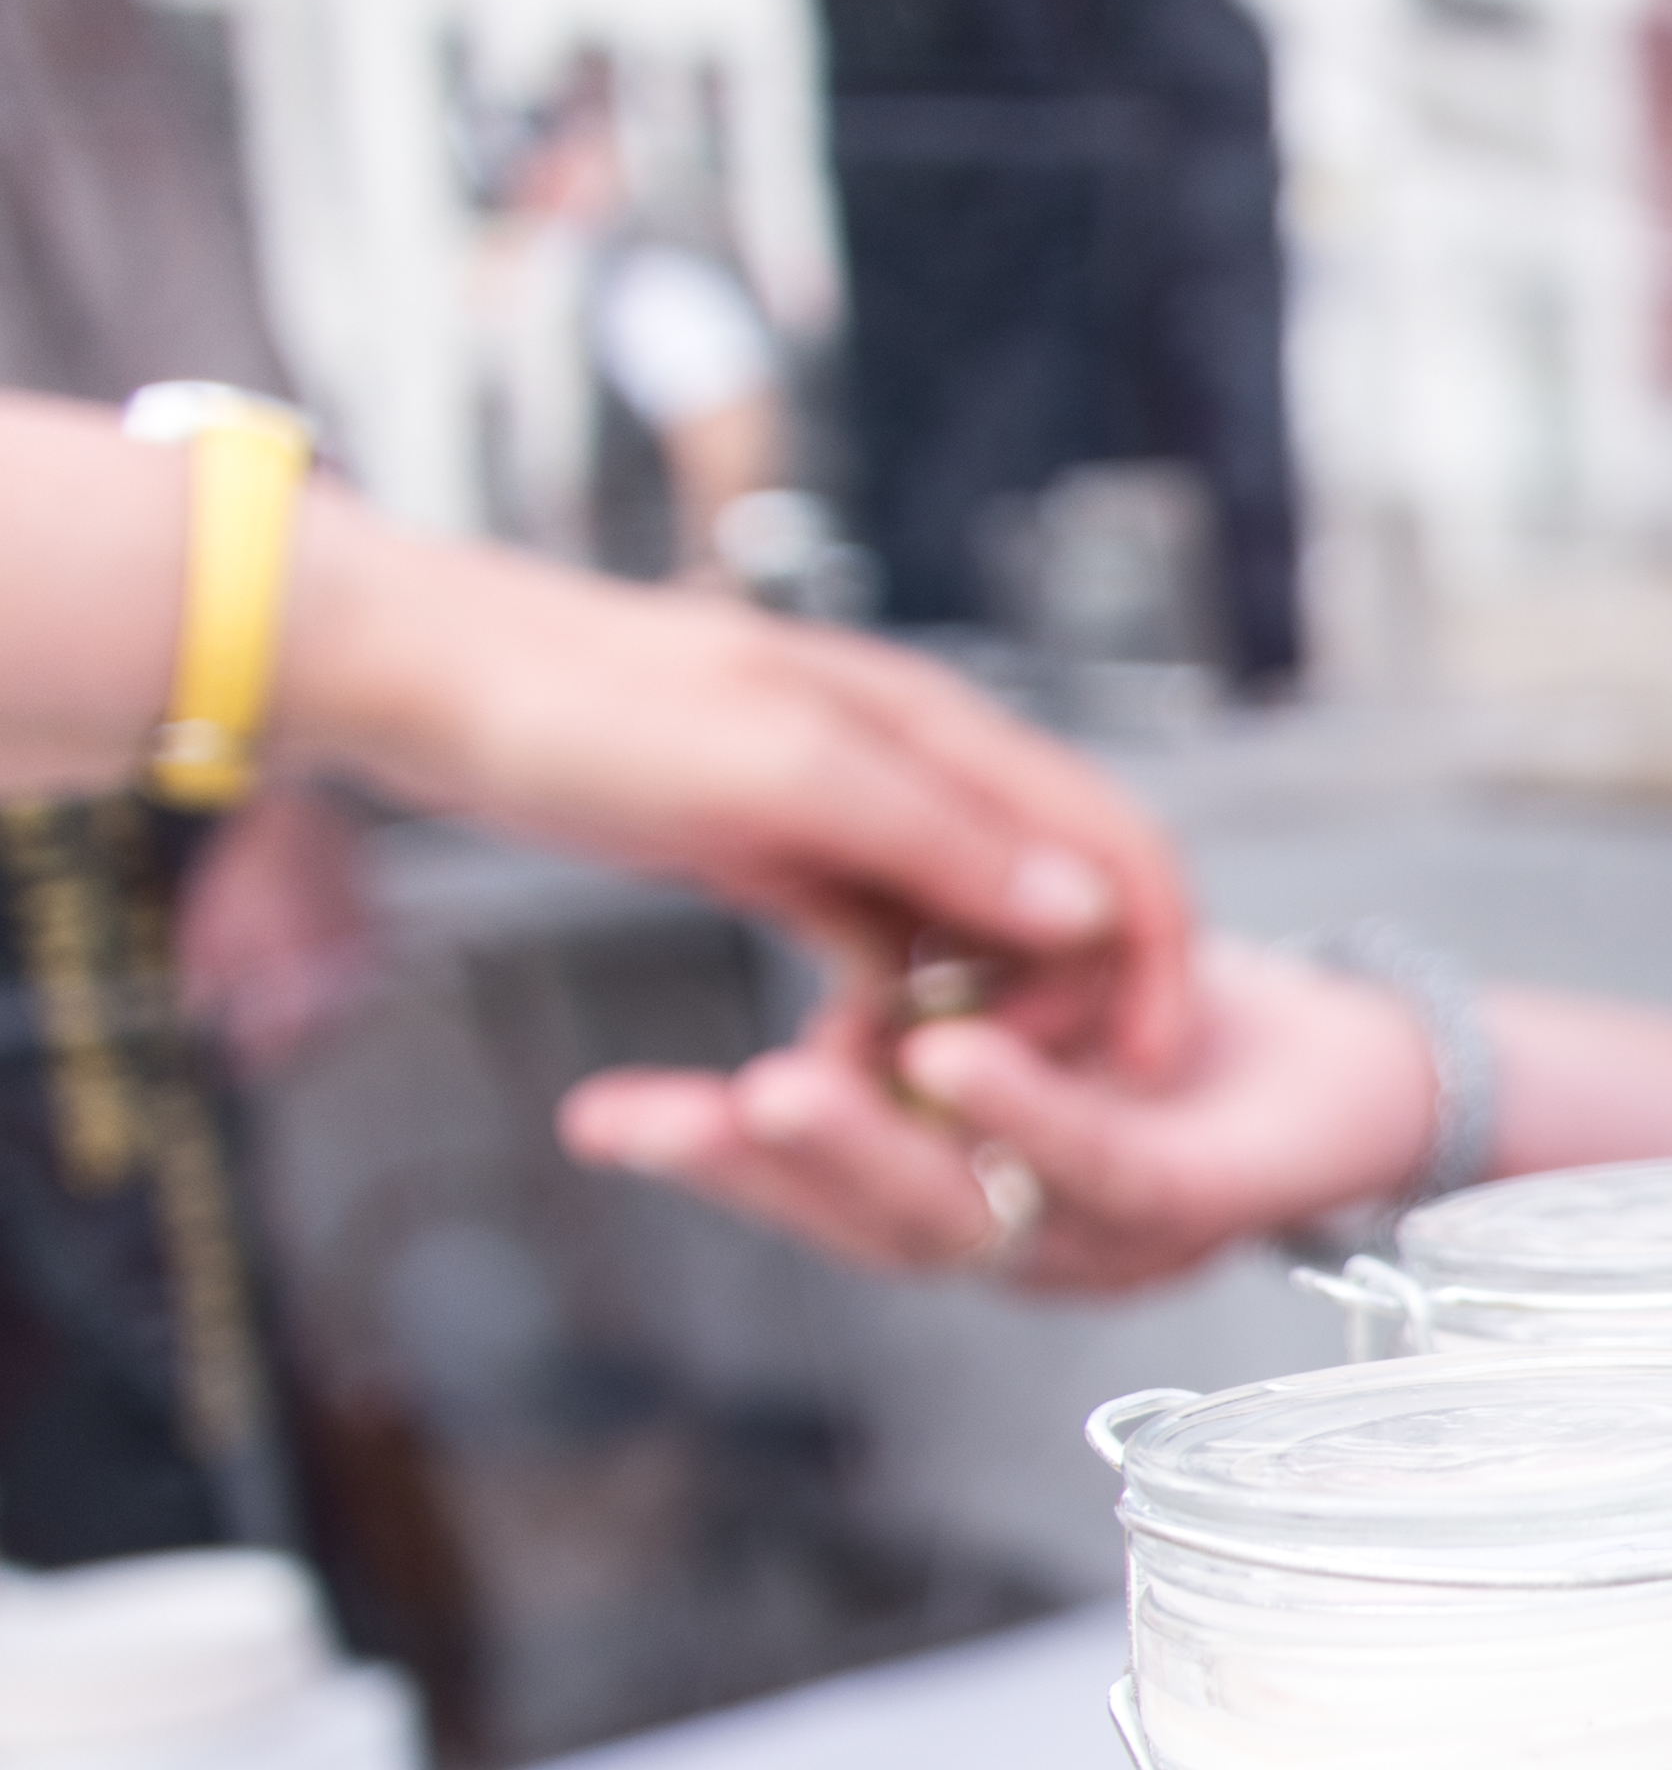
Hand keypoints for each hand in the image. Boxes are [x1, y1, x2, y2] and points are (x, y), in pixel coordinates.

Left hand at [286, 497, 1198, 1076]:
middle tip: (1002, 1099)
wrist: (418, 670)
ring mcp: (848, 809)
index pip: (1114, 848)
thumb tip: (1087, 911)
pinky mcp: (783, 847)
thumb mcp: (779, 773)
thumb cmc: (580, 705)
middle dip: (1061, 1007)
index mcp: (938, 732)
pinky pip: (881, 946)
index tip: (1143, 1072)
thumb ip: (941, 838)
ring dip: (968, 1020)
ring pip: (971, 934)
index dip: (1155, 962)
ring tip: (921, 1097)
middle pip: (1058, 901)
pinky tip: (851, 1061)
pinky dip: (887, 1009)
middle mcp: (916, 768)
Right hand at [562, 942, 1438, 1292]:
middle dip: (753, 1170)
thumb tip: (764, 1027)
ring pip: (967, 1211)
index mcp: (957, 1194)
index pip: (814, 1191)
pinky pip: (1100, 1163)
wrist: (1351, 1058)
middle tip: (645, 1118)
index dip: (707, 1156)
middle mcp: (1018, 1236)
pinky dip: (1025, 1111)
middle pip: (868, 1222)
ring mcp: (1107, 1235)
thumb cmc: (1167, 1032)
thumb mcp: (1001, 998)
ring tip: (777, 1090)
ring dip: (870, 1149)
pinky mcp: (1198, 1200)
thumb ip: (891, 1018)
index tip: (597, 1117)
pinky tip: (953, 1056)